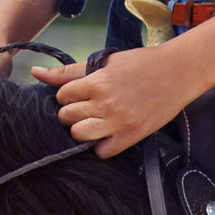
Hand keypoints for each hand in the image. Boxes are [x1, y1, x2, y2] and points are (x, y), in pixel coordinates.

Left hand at [30, 45, 196, 159]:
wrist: (178, 72)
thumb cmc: (141, 63)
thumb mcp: (105, 62)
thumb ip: (69, 71)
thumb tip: (35, 72)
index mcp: (97, 81)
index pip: (62, 96)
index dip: (67, 95)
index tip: (78, 93)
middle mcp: (105, 103)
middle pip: (67, 117)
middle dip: (72, 112)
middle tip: (86, 106)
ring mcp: (118, 122)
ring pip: (79, 135)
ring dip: (82, 129)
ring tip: (94, 120)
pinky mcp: (132, 136)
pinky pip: (102, 152)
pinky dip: (100, 145)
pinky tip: (107, 133)